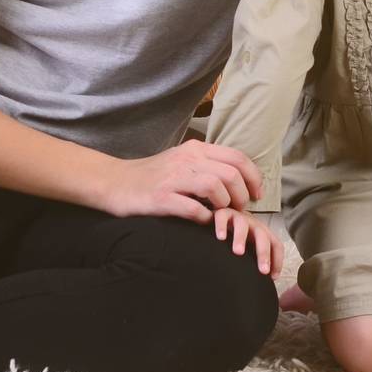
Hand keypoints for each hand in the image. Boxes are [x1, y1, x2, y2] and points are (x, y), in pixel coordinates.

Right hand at [101, 139, 263, 223]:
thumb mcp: (183, 161)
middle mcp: (187, 159)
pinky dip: (204, 218)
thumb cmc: (153, 175)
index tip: (257, 195)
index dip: (254, 178)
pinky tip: (204, 222)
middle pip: (231, 174)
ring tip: (223, 215)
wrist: (114, 182)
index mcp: (196, 149)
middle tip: (240, 209)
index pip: (238, 158)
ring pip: (215, 187)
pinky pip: (193, 208)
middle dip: (242, 195)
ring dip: (225, 205)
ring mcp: (173, 178)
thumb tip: (240, 179)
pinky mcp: (160, 198)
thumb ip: (209, 165)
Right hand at [213, 207, 283, 278]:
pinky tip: (220, 238)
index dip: (277, 261)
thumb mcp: (250, 248)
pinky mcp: (222, 213)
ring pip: (243, 226)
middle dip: (264, 254)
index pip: (276, 245)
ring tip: (238, 252)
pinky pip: (222, 218)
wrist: (221, 215)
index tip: (272, 277)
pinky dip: (222, 227)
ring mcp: (238, 218)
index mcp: (262, 234)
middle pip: (263, 237)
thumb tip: (265, 282)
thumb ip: (255, 261)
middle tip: (262, 271)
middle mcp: (253, 225)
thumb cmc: (237, 238)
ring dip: (241, 239)